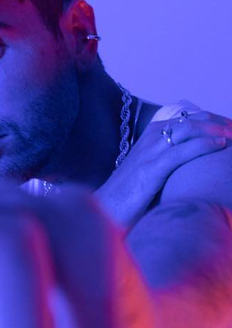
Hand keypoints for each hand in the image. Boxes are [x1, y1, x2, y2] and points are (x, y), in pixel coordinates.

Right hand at [94, 110, 231, 232]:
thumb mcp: (149, 172)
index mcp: (148, 138)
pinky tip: (221, 144)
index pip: (183, 119)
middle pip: (187, 120)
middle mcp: (149, 140)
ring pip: (186, 130)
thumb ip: (167, 162)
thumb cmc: (129, 195)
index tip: (227, 125)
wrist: (107, 208)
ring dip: (214, 128)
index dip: (208, 119)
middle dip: (216, 121)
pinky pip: (182, 151)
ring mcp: (150, 152)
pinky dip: (204, 144)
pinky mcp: (151, 168)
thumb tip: (191, 164)